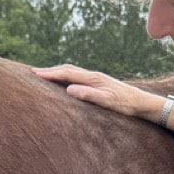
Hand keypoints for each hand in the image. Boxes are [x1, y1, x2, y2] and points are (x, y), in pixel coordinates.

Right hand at [33, 64, 148, 119]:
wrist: (141, 102)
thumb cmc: (125, 104)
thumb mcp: (107, 101)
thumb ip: (88, 95)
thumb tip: (69, 89)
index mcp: (93, 78)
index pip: (67, 73)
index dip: (51, 73)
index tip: (36, 74)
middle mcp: (93, 75)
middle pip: (67, 69)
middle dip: (50, 70)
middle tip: (33, 72)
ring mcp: (95, 78)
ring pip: (72, 71)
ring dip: (57, 71)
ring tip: (44, 74)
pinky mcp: (98, 82)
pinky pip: (77, 76)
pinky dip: (66, 76)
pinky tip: (63, 81)